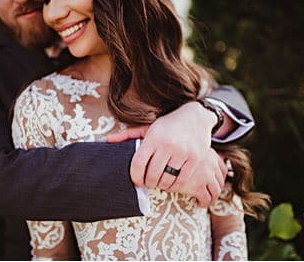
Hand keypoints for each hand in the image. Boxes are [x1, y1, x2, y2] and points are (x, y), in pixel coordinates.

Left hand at [106, 102, 227, 206]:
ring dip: (161, 185)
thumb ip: (128, 134)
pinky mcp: (196, 158)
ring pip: (167, 179)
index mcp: (154, 137)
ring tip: (160, 182)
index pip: (138, 164)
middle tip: (149, 182)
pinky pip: (182, 180)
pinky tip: (171, 183)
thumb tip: (108, 140)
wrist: (196, 116)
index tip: (136, 181)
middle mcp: (168, 145)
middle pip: (152, 174)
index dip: (135, 177)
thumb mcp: (148, 126)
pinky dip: (174, 186)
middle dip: (148, 183)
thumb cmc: (169, 124)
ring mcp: (183, 152)